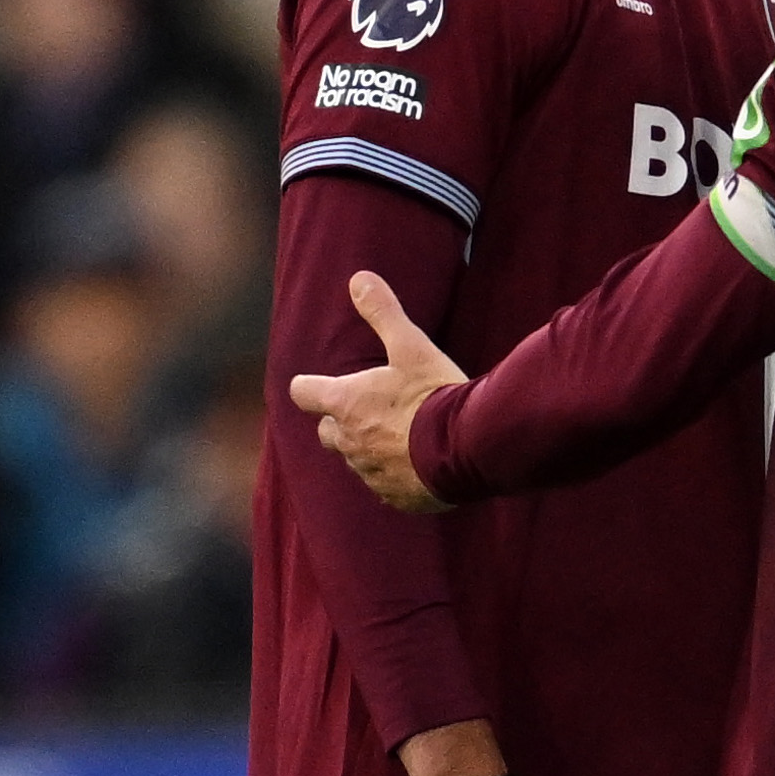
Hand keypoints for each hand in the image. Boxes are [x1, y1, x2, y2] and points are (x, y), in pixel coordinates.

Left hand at [289, 270, 466, 511]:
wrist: (470, 446)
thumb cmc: (436, 395)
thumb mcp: (412, 347)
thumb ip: (384, 314)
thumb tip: (359, 278)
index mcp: (345, 404)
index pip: (303, 392)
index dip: (311, 387)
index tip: (322, 384)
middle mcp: (349, 441)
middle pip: (327, 432)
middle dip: (342, 422)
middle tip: (372, 411)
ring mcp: (370, 473)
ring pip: (356, 460)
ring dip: (371, 448)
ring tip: (403, 437)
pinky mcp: (395, 496)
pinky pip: (385, 487)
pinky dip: (396, 476)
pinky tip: (419, 465)